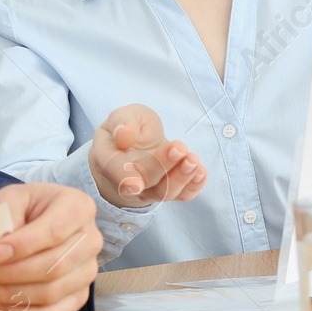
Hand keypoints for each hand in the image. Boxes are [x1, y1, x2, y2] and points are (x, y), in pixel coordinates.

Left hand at [0, 183, 100, 310]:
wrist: (33, 221)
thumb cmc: (22, 209)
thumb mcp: (10, 198)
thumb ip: (6, 214)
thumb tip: (2, 247)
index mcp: (78, 207)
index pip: (55, 230)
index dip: (24, 245)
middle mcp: (90, 240)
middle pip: (54, 266)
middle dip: (10, 274)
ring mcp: (87, 271)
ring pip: (51, 293)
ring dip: (10, 295)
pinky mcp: (78, 296)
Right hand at [87, 104, 206, 208]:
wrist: (138, 143)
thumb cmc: (128, 127)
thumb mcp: (123, 115)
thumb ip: (122, 123)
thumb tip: (124, 135)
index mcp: (110, 161)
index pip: (116, 173)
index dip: (125, 180)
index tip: (136, 184)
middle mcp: (129, 181)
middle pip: (146, 180)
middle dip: (163, 165)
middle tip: (178, 148)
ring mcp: (151, 189)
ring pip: (165, 192)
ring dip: (181, 177)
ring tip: (193, 160)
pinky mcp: (171, 189)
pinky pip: (182, 194)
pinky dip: (193, 185)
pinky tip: (201, 172)